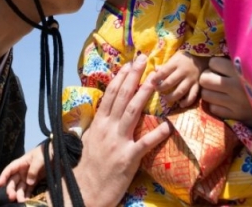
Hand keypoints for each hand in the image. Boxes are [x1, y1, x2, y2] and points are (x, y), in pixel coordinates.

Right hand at [0, 144, 45, 201]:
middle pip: (13, 181)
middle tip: (12, 197)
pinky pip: (29, 190)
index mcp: (22, 162)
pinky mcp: (35, 182)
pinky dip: (27, 196)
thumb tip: (29, 183)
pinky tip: (27, 201)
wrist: (57, 152)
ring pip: (20, 188)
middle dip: (11, 189)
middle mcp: (23, 171)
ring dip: (19, 195)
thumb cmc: (46, 152)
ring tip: (21, 202)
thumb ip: (33, 170)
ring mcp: (29, 177)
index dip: (3, 176)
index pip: (10, 169)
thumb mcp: (39, 158)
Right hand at [71, 54, 171, 206]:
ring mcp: (118, 142)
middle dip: (134, 76)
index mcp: (98, 124)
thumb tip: (107, 112)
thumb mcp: (88, 142)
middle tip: (144, 59)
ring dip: (144, 93)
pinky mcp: (128, 158)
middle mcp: (107, 128)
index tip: (129, 64)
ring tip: (156, 78)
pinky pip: (144, 144)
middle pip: (122, 96)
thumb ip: (99, 126)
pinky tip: (167, 125)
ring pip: (132, 112)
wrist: (84, 192)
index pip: (110, 95)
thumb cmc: (87, 168)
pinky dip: (156, 133)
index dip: (120, 77)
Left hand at [152, 52, 204, 108]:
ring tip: (165, 99)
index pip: (164, 72)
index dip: (156, 78)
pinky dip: (187, 102)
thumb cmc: (185, 57)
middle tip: (157, 90)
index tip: (152, 82)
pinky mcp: (198, 85)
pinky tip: (181, 104)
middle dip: (162, 88)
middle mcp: (183, 72)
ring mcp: (191, 79)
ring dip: (171, 97)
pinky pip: (192, 95)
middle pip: (170, 82)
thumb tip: (155, 70)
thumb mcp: (174, 57)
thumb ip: (165, 65)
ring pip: (180, 91)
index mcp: (176, 63)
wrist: (202, 57)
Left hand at [199, 57, 251, 126]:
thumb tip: (223, 47)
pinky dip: (216, 105)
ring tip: (218, 90)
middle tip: (215, 78)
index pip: (213, 63)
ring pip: (206, 95)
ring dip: (209, 91)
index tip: (221, 67)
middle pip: (204, 79)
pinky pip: (213, 109)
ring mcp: (234, 103)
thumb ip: (238, 58)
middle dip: (207, 77)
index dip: (215, 64)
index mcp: (240, 70)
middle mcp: (235, 87)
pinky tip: (224, 101)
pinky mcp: (236, 116)